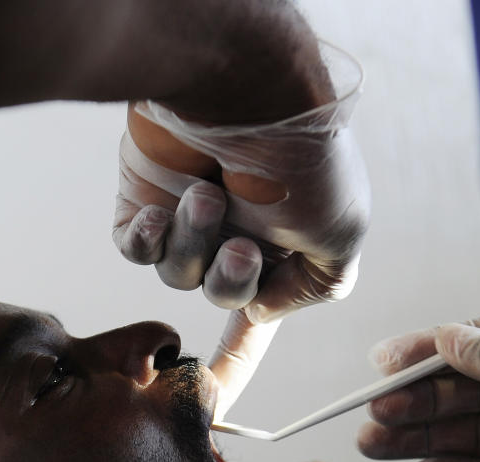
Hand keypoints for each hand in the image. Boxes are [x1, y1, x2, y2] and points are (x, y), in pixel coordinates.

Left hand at [114, 41, 369, 325]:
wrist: (242, 87)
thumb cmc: (301, 157)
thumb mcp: (343, 229)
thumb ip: (320, 283)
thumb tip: (263, 310)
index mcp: (288, 241)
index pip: (267, 298)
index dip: (249, 337)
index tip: (234, 357)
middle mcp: (239, 228)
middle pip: (223, 292)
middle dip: (230, 278)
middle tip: (237, 244)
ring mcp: (190, 215)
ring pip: (178, 273)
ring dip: (192, 244)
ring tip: (204, 196)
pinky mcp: (147, 198)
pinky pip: (136, 249)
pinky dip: (146, 242)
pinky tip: (158, 215)